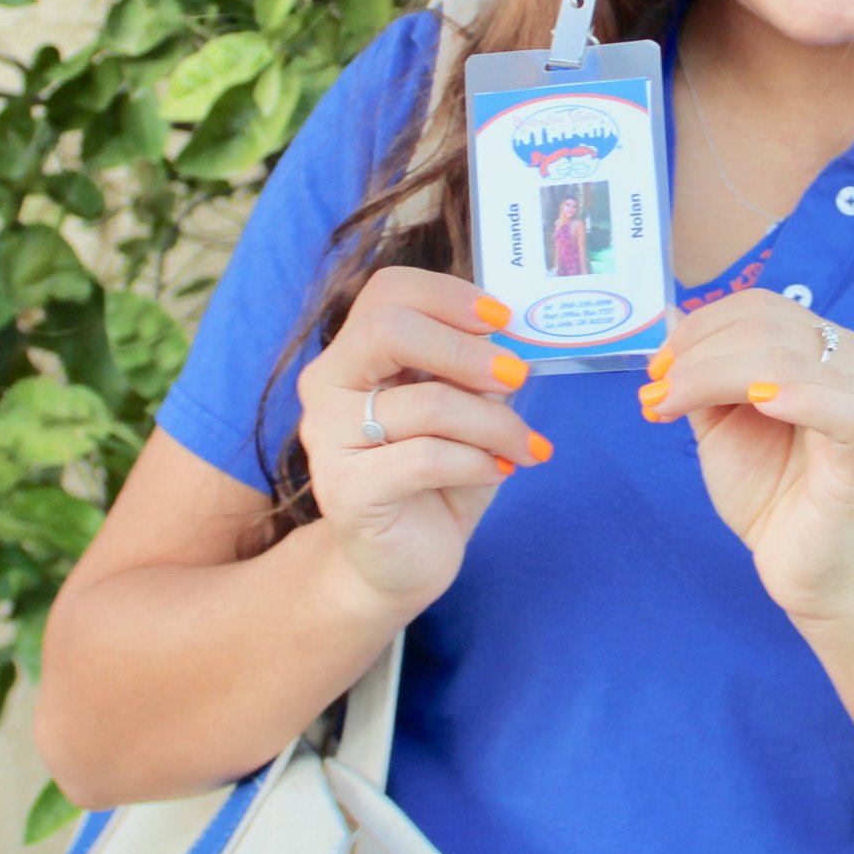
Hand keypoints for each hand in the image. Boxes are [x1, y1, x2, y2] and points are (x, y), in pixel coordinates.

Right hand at [296, 267, 551, 615]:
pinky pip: (427, 458)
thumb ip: (474, 370)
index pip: (388, 291)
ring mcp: (329, 438)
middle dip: (466, 350)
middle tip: (516, 377)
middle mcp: (328, 386)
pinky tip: (500, 472)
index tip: (501, 319)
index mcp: (354, 353)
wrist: (401, 562)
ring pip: (427, 404)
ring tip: (525, 445)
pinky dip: (478, 462)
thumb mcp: (464, 410)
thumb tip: (511, 340)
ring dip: (495, 424)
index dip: (449, 295)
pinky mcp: (345, 490)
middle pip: (388, 328)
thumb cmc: (438, 475)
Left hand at [641, 290, 853, 626]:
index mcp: (825, 348)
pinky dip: (794, 395)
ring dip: (712, 375)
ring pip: (784, 357)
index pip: (760, 308)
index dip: (701, 327)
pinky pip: (837, 404)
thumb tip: (669, 313)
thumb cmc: (772, 496)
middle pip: (766, 326)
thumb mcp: (723, 424)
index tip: (657, 368)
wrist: (811, 572)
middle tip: (657, 390)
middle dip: (696, 354)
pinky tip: (758, 403)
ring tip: (673, 405)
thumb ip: (701, 372)